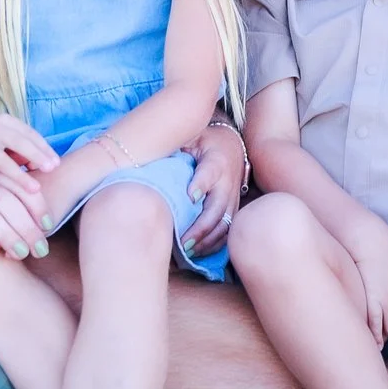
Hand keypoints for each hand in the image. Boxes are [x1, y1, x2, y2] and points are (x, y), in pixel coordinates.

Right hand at [0, 113, 55, 224]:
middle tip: (52, 170)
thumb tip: (38, 165)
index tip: (56, 163)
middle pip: (21, 143)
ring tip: (35, 189)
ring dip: (21, 176)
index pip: (30, 134)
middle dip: (38, 157)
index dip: (44, 149)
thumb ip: (16, 147)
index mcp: (5, 122)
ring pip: (4, 161)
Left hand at [180, 122, 246, 256]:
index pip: (209, 174)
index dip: (200, 184)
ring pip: (225, 225)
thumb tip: (154, 154)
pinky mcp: (233, 211)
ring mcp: (233, 199)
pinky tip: (197, 253)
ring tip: (188, 252)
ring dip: (207, 241)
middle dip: (201, 228)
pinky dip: (214, 245)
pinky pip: (227, 232)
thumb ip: (178, 145)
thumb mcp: (192, 135)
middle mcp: (227, 183)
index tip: (189, 196)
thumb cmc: (205, 141)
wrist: (231, 146)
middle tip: (183, 242)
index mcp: (216, 161)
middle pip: (217, 209)